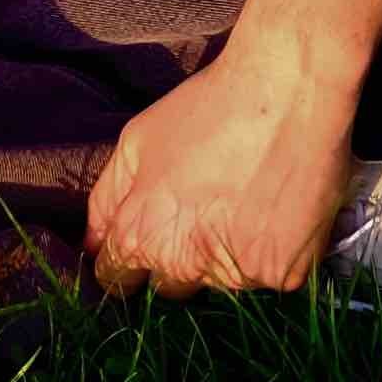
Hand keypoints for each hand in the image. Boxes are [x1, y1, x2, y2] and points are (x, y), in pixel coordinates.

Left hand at [89, 32, 359, 293]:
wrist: (290, 92)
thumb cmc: (210, 108)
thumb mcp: (137, 141)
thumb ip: (107, 199)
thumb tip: (92, 245)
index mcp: (140, 235)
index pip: (117, 279)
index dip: (127, 264)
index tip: (147, 247)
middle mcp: (184, 264)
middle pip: (170, 289)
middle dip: (180, 261)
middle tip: (206, 217)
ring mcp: (236, 275)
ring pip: (223, 284)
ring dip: (230, 258)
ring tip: (250, 205)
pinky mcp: (282, 273)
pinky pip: (271, 276)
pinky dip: (274, 254)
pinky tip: (280, 213)